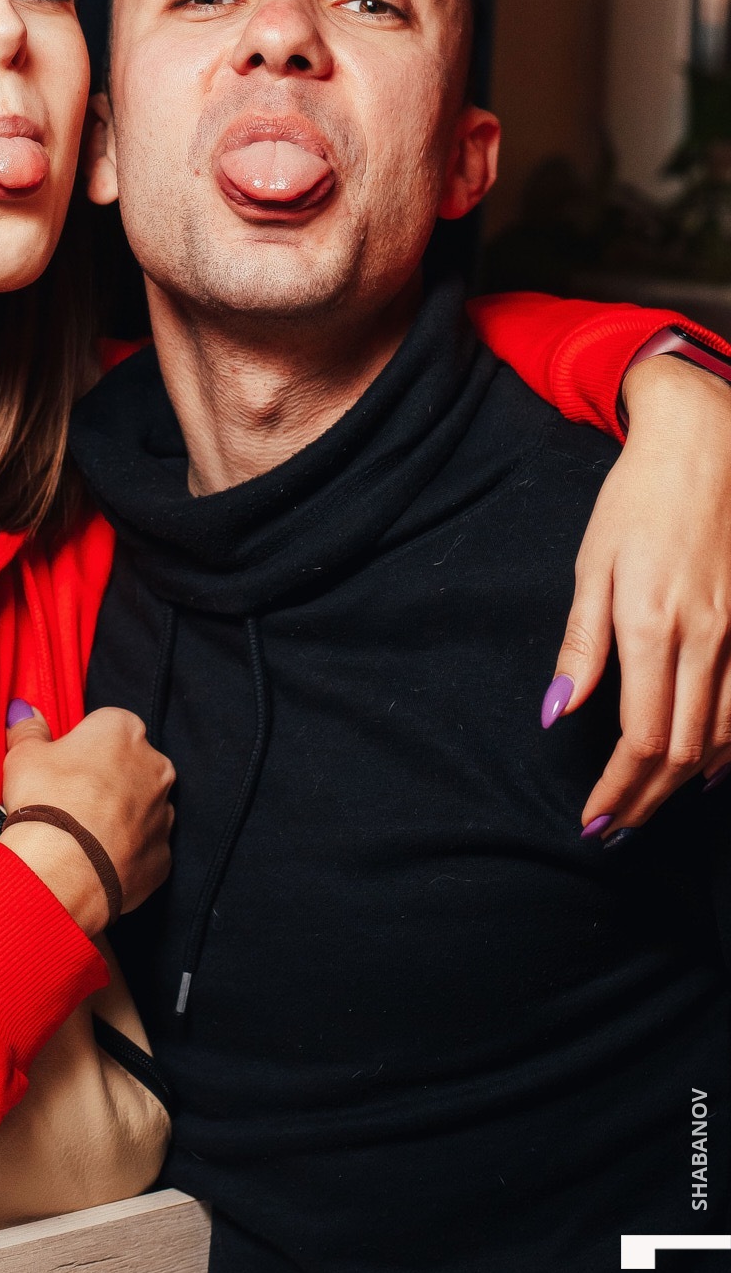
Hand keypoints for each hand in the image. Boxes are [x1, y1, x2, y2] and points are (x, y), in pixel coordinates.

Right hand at [0, 704, 173, 934]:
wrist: (64, 870)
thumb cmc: (46, 801)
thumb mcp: (24, 756)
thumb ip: (29, 730)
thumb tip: (25, 712)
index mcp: (123, 730)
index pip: (106, 727)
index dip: (82, 746)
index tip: (62, 766)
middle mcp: (155, 766)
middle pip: (129, 765)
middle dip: (107, 779)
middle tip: (69, 800)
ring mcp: (164, 813)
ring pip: (141, 807)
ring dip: (120, 816)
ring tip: (82, 835)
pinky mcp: (164, 855)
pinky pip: (144, 848)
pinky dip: (126, 852)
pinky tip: (97, 861)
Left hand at [552, 352, 730, 828]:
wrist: (710, 443)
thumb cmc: (639, 498)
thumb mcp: (592, 565)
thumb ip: (581, 646)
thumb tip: (558, 714)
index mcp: (654, 626)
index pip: (639, 739)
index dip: (617, 791)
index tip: (592, 820)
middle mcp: (708, 639)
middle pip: (681, 751)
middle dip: (645, 800)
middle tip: (612, 829)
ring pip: (722, 738)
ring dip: (683, 783)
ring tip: (648, 807)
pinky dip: (726, 748)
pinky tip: (705, 765)